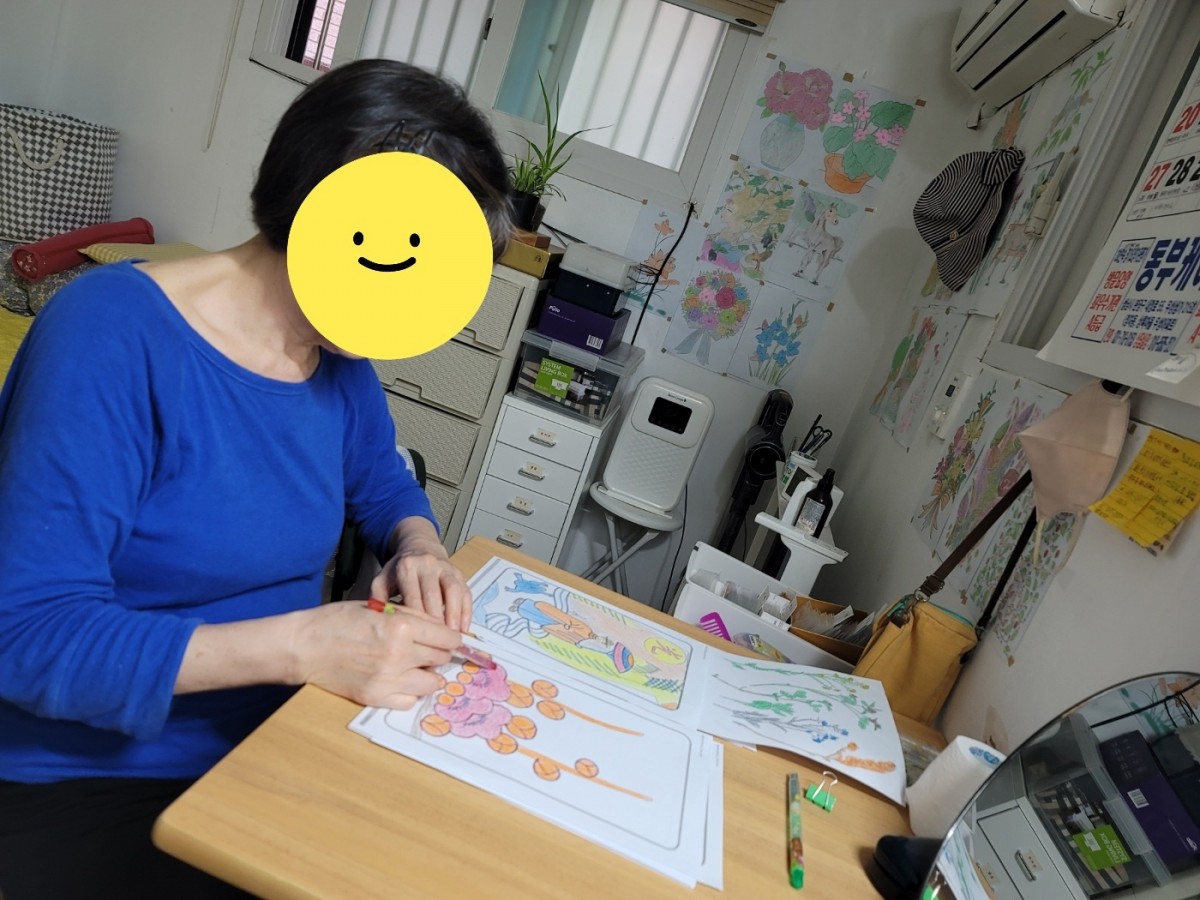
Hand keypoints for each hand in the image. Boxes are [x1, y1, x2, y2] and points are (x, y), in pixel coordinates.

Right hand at [289, 601, 458, 709]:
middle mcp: (399, 654)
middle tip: (427, 649)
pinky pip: (409, 700)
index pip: (447, 638)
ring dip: (427, 674)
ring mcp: (388, 679)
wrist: (304, 646)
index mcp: (400, 627)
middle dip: (439, 653)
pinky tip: (399, 680)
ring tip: (413, 665)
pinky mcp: (376, 697)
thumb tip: (440, 628)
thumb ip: (411, 617)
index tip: (448, 639)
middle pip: (442, 659)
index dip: (450, 638)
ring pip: (431, 683)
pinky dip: (409, 692)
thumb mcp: (378, 607)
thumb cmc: (337, 621)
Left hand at [371, 546, 472, 632]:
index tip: (418, 637)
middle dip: (436, 619)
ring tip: (453, 635)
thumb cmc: (400, 569)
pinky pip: (465, 591)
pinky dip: (466, 610)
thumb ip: (378, 597)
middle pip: (434, 594)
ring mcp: (445, 568)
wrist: (419, 547)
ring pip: (453, 591)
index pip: (413, 595)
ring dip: (454, 614)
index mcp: (407, 567)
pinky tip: (464, 627)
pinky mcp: (458, 573)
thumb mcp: (383, 578)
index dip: (417, 617)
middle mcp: (427, 565)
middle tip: (437, 641)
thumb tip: (379, 620)